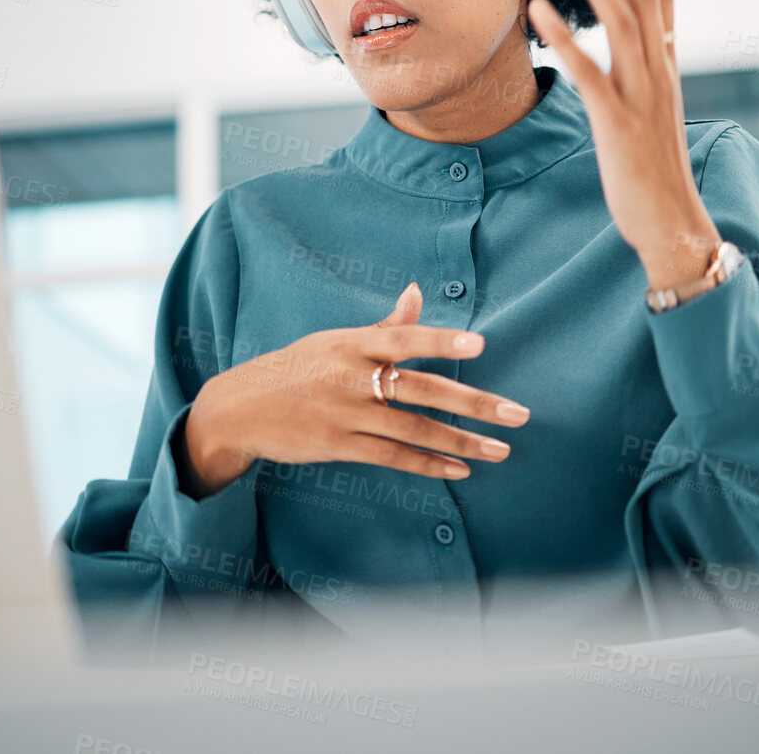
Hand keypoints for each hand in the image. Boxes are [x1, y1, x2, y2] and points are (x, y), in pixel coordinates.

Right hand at [177, 282, 531, 497]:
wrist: (241, 407)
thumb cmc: (296, 367)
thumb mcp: (335, 340)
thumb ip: (383, 324)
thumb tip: (417, 291)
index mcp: (352, 343)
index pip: (403, 339)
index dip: (441, 340)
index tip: (480, 343)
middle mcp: (351, 378)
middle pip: (420, 389)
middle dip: (474, 403)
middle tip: (518, 413)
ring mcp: (344, 415)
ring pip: (413, 429)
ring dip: (462, 441)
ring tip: (501, 449)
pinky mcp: (338, 447)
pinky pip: (392, 457)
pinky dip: (427, 463)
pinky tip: (460, 468)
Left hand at [524, 0, 720, 289]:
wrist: (673, 222)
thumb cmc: (655, 167)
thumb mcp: (653, 107)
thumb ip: (644, 67)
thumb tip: (638, 33)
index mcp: (666, 64)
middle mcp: (659, 71)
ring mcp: (641, 96)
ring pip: (622, 23)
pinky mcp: (618, 124)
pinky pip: (590, 74)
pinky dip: (566, 40)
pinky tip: (539, 11)